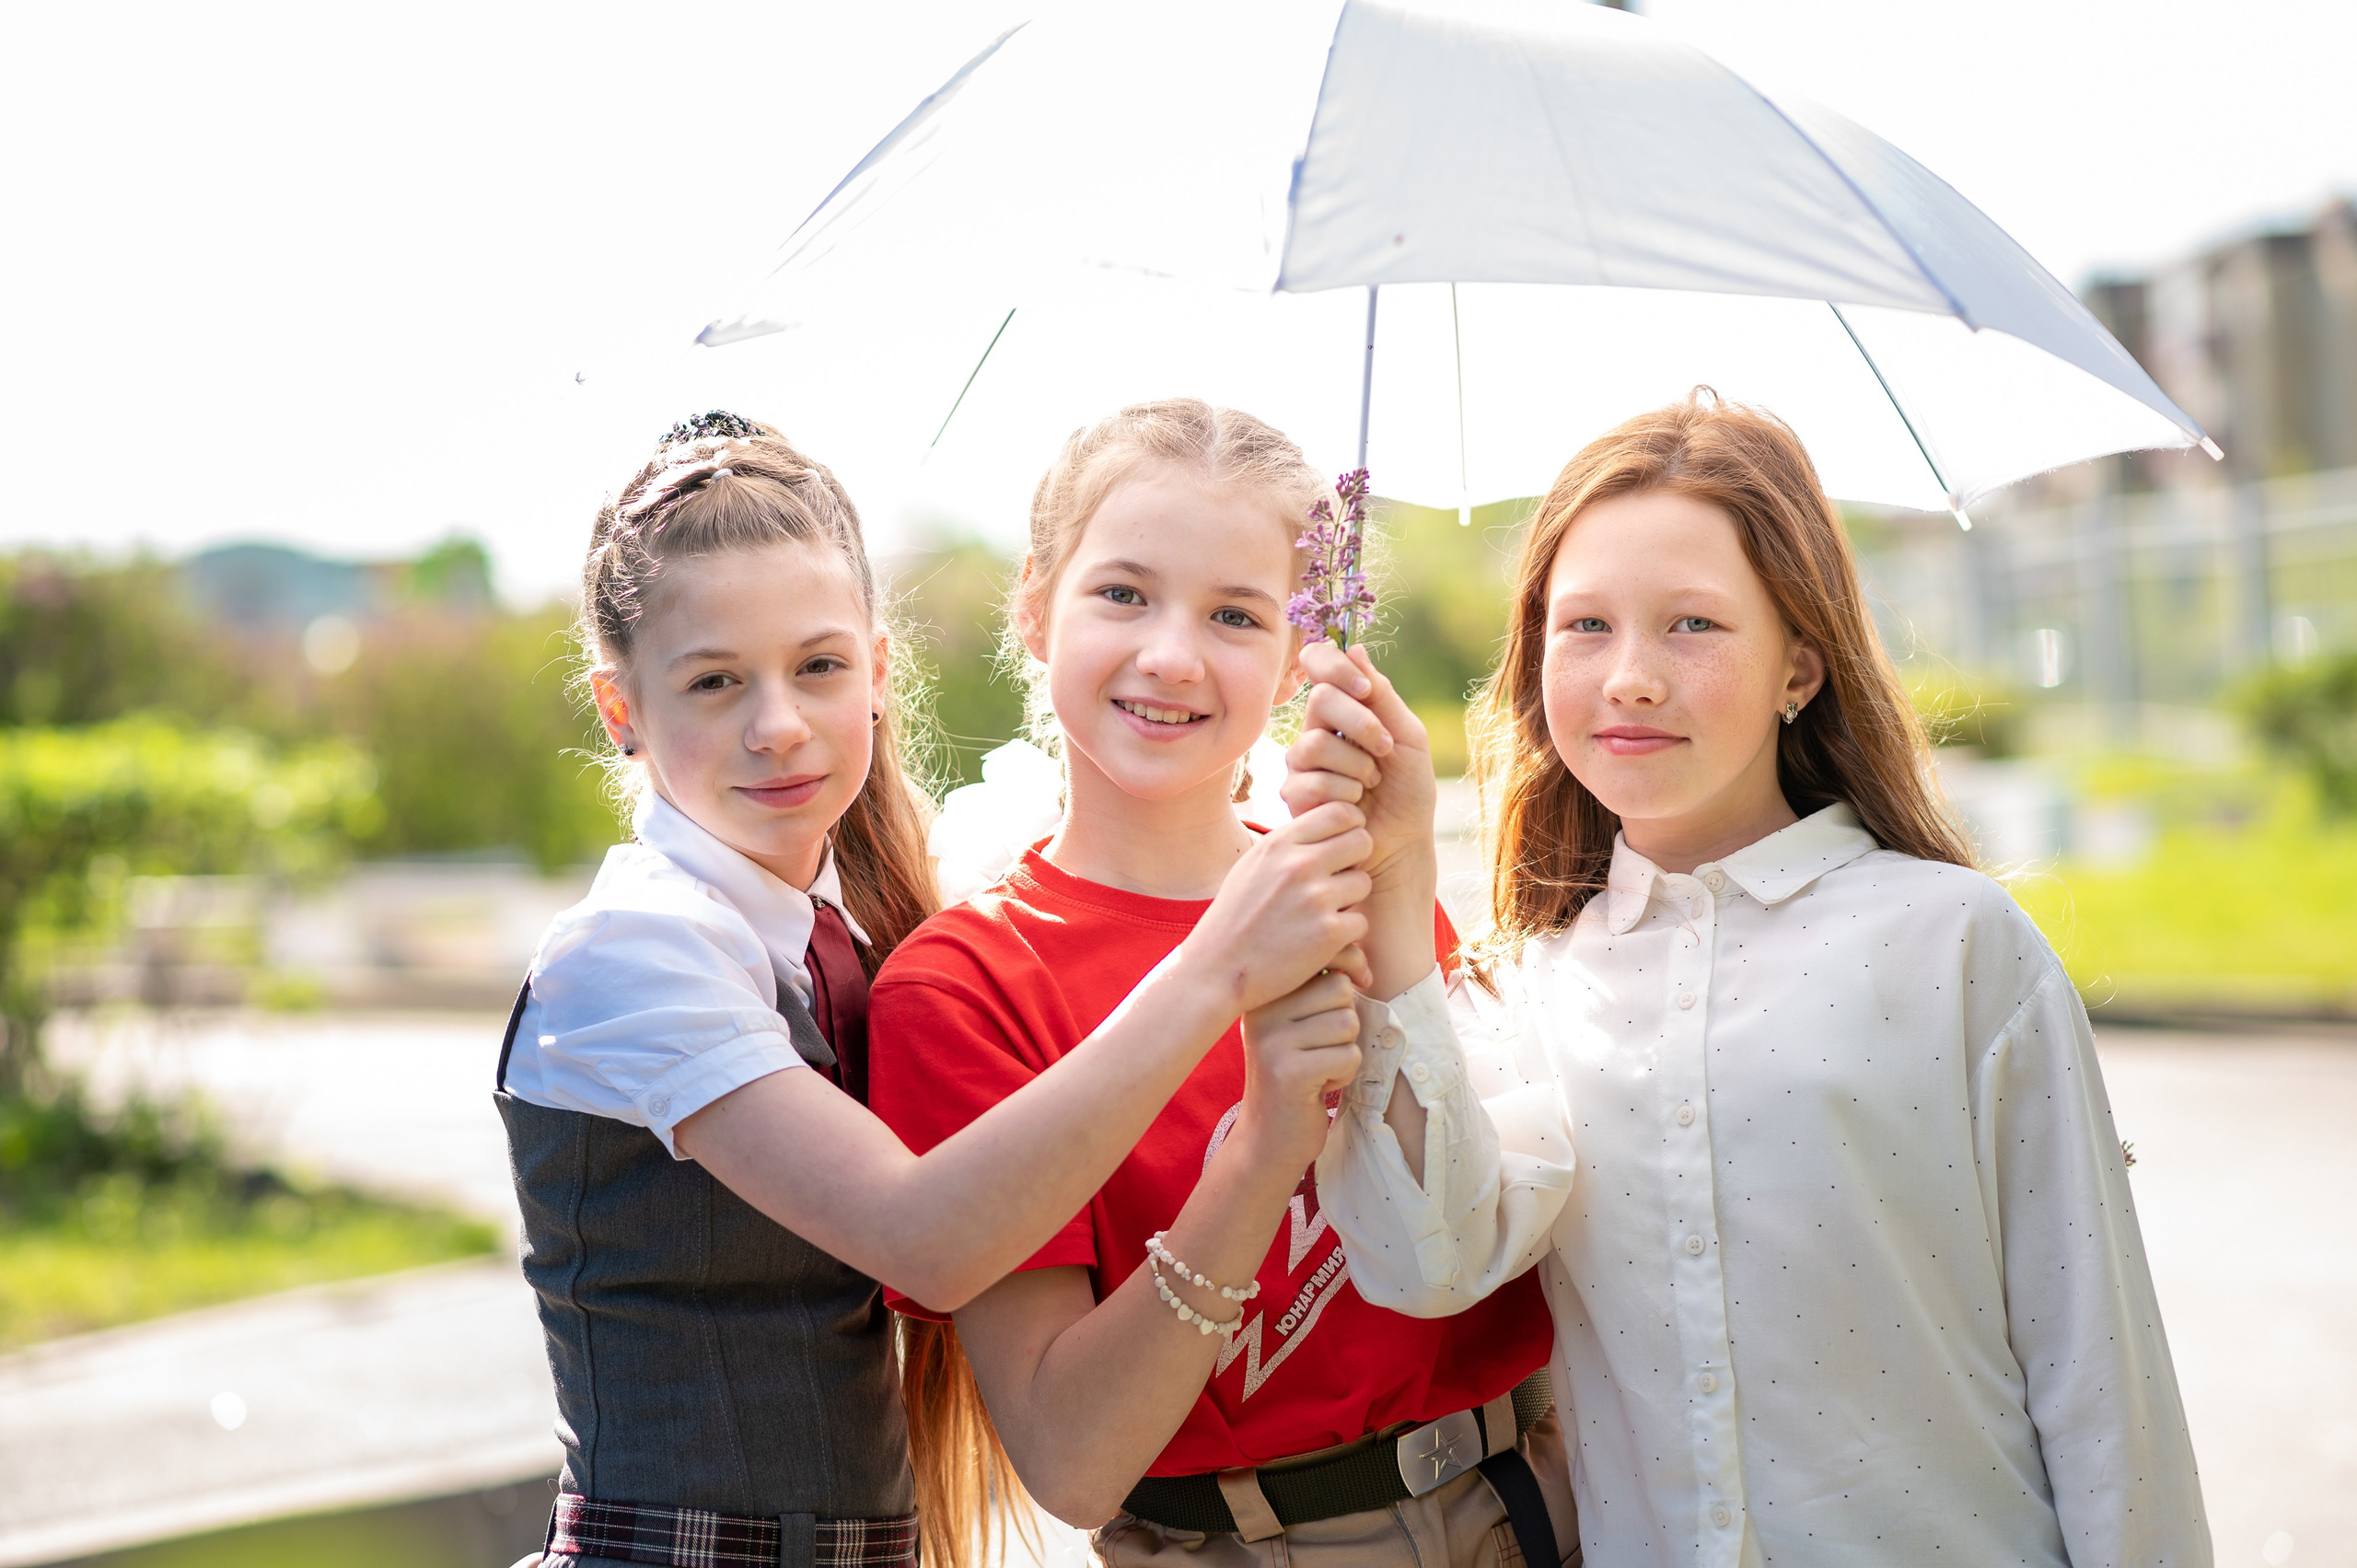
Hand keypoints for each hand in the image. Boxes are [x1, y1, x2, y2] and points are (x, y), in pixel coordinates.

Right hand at [1176, 802, 1373, 1016]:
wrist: (1217, 970)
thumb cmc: (1236, 917)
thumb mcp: (1253, 866)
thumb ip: (1288, 844)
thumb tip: (1326, 822)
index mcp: (1279, 844)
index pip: (1340, 812)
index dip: (1351, 827)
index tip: (1344, 846)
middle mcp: (1299, 865)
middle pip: (1362, 842)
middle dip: (1357, 861)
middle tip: (1340, 881)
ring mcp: (1315, 899)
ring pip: (1364, 883)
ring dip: (1351, 900)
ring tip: (1324, 913)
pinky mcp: (1328, 934)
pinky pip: (1360, 922)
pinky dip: (1346, 934)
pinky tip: (1322, 941)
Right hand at [1237, 965, 1363, 1167]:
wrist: (1267, 1139)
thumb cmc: (1293, 1077)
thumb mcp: (1294, 1026)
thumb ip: (1314, 991)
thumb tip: (1354, 957)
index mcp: (1266, 995)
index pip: (1326, 964)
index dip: (1346, 985)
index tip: (1336, 1011)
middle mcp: (1263, 1012)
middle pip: (1340, 990)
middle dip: (1345, 1023)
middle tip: (1320, 1050)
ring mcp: (1273, 1042)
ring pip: (1348, 1023)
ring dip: (1345, 1051)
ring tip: (1319, 1068)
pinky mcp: (1290, 1073)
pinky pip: (1348, 1055)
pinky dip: (1345, 1074)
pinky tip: (1320, 1086)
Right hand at [1281, 643, 1436, 886]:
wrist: (1402, 843)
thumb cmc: (1408, 791)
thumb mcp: (1406, 737)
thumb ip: (1382, 695)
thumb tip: (1355, 648)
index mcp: (1344, 709)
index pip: (1319, 664)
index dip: (1334, 666)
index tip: (1364, 689)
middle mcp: (1317, 730)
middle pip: (1320, 700)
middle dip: (1360, 724)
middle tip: (1384, 748)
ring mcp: (1302, 763)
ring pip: (1315, 744)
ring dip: (1357, 767)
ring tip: (1371, 785)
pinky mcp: (1295, 796)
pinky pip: (1311, 782)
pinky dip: (1344, 795)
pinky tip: (1354, 809)